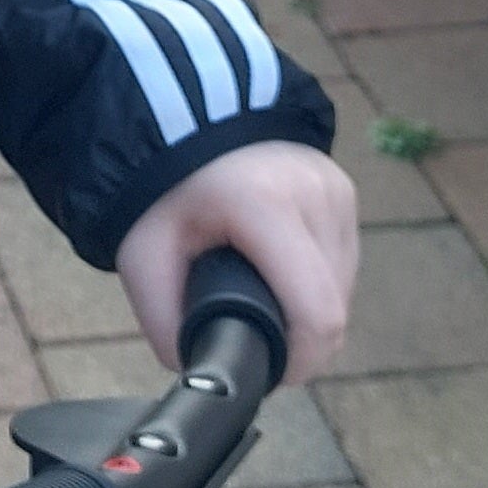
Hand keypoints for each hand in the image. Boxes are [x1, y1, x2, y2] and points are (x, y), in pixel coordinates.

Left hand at [114, 140, 357, 385]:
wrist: (179, 116)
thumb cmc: (159, 189)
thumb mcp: (143, 258)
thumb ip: (166, 326)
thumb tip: (204, 371)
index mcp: (265, 205)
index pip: (317, 314)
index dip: (300, 361)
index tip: (269, 372)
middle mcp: (314, 194)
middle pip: (334, 307)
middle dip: (300, 339)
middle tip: (254, 336)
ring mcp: (336, 188)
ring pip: (343, 287)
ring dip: (311, 309)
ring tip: (261, 296)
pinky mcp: (344, 188)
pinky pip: (343, 260)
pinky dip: (318, 280)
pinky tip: (279, 270)